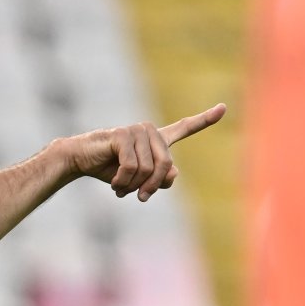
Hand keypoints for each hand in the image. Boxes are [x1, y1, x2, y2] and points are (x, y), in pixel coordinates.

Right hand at [64, 103, 226, 201]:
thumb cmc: (108, 168)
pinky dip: (122, 181)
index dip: (205, 119)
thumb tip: (173, 175)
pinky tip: (114, 184)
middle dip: (152, 186)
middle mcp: (150, 131)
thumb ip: (160, 178)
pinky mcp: (123, 136)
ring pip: (148, 169)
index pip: (185, 128)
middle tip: (140, 198)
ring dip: (133, 187)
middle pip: (166, 165)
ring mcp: (137, 131)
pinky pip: (131, 167)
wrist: (80, 159)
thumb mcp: (138, 179)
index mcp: (156, 139)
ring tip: (120, 189)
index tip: (224, 108)